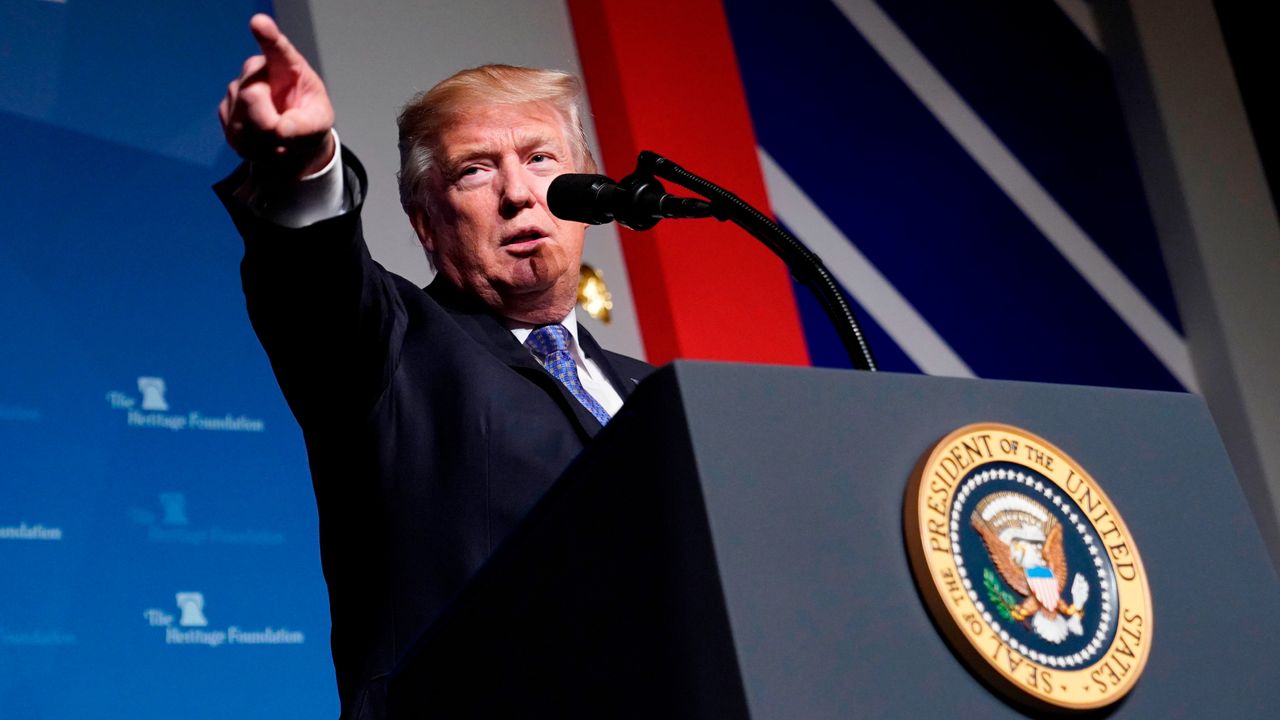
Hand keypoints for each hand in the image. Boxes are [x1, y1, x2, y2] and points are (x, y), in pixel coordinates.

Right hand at [219, 14, 334, 176]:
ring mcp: (238, 90)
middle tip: (285, 137)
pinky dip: (254, 148)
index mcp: (287, 66)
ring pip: (242, 120)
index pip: (276, 48)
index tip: (259, 23)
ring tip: (279, 140)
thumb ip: (307, 127)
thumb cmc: (309, 122)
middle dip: (268, 124)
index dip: (267, 35)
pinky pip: (236, 135)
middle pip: (251, 96)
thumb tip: (281, 130)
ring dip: (264, 141)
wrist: (292, 142)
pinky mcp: (226, 111)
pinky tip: (264, 143)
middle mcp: (258, 72)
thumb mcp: (319, 124)